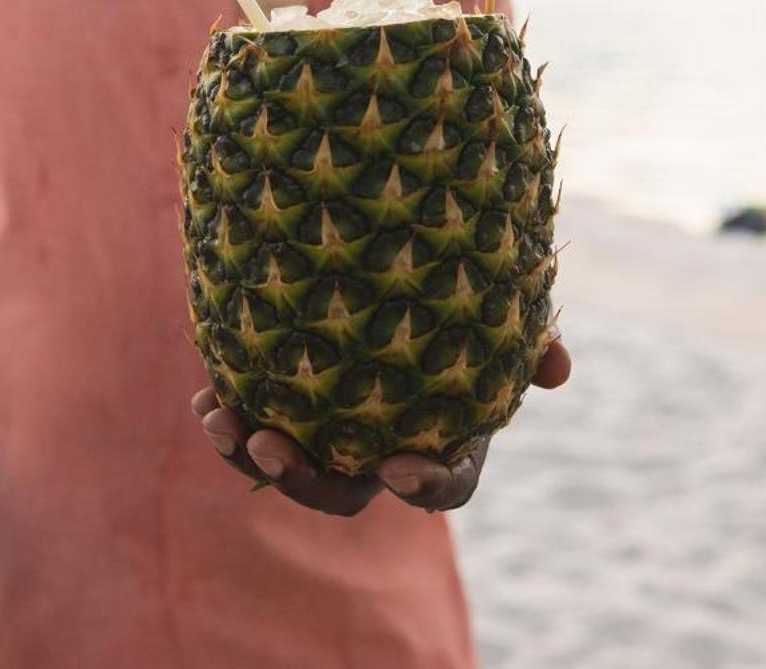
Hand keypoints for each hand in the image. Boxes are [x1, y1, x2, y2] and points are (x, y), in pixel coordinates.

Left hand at [190, 337, 571, 515]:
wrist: (397, 273)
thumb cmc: (466, 304)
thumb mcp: (505, 317)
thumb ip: (533, 341)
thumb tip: (558, 368)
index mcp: (440, 443)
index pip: (441, 485)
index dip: (424, 486)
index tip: (401, 466)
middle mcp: (377, 452)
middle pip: (340, 492)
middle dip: (303, 480)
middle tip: (275, 445)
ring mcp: (325, 434)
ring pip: (286, 466)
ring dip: (249, 452)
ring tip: (223, 421)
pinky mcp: (283, 404)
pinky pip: (249, 427)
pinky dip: (226, 418)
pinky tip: (207, 393)